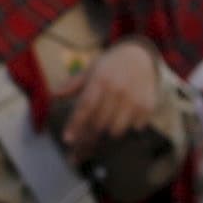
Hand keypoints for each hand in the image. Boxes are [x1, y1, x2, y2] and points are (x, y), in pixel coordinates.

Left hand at [56, 41, 162, 161]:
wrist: (139, 56)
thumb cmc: (110, 66)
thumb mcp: (91, 70)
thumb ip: (73, 84)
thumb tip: (55, 94)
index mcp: (100, 80)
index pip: (85, 106)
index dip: (75, 124)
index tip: (67, 140)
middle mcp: (117, 89)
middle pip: (99, 123)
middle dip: (87, 137)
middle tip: (80, 146)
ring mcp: (134, 99)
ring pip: (116, 130)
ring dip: (107, 133)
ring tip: (104, 127)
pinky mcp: (147, 106)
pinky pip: (134, 128)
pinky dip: (128, 128)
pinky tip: (125, 118)